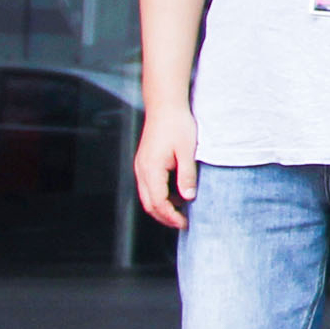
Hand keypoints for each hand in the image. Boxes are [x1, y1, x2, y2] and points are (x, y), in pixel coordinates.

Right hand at [134, 104, 197, 228]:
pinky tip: (176, 194)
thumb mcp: (188, 152)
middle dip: (165, 216)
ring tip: (181, 211)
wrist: (165, 105)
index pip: (158, 202)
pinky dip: (160, 195)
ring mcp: (141, 165)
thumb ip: (187, 176)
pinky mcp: (144, 162)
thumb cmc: (177, 125)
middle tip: (183, 223)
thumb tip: (188, 198)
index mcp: (151, 169)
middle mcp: (142, 169)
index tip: (185, 223)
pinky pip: (148, 186)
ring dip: (162, 207)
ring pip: (147, 196)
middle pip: (149, 203)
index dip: (171, 216)